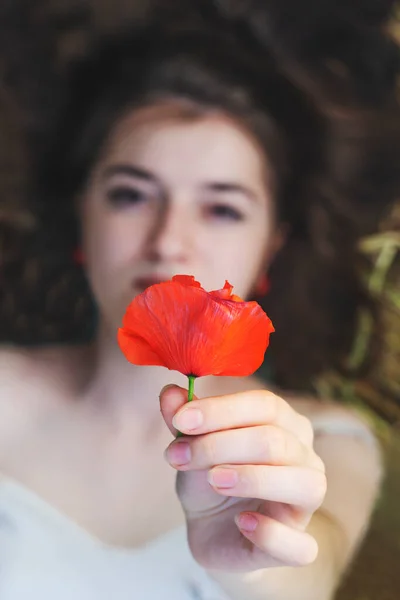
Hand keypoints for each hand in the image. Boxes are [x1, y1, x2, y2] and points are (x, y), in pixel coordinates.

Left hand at [160, 385, 326, 571]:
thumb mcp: (193, 446)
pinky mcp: (297, 546)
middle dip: (221, 445)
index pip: (266, 405)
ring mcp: (305, 504)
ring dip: (254, 479)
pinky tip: (242, 523)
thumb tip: (170, 393)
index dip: (222, 410)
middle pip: (275, 441)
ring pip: (303, 485)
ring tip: (214, 480)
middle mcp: (305, 459)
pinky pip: (301, 545)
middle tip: (179, 456)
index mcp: (286, 425)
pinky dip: (271, 534)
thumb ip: (183, 420)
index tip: (181, 420)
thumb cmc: (211, 478)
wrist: (213, 530)